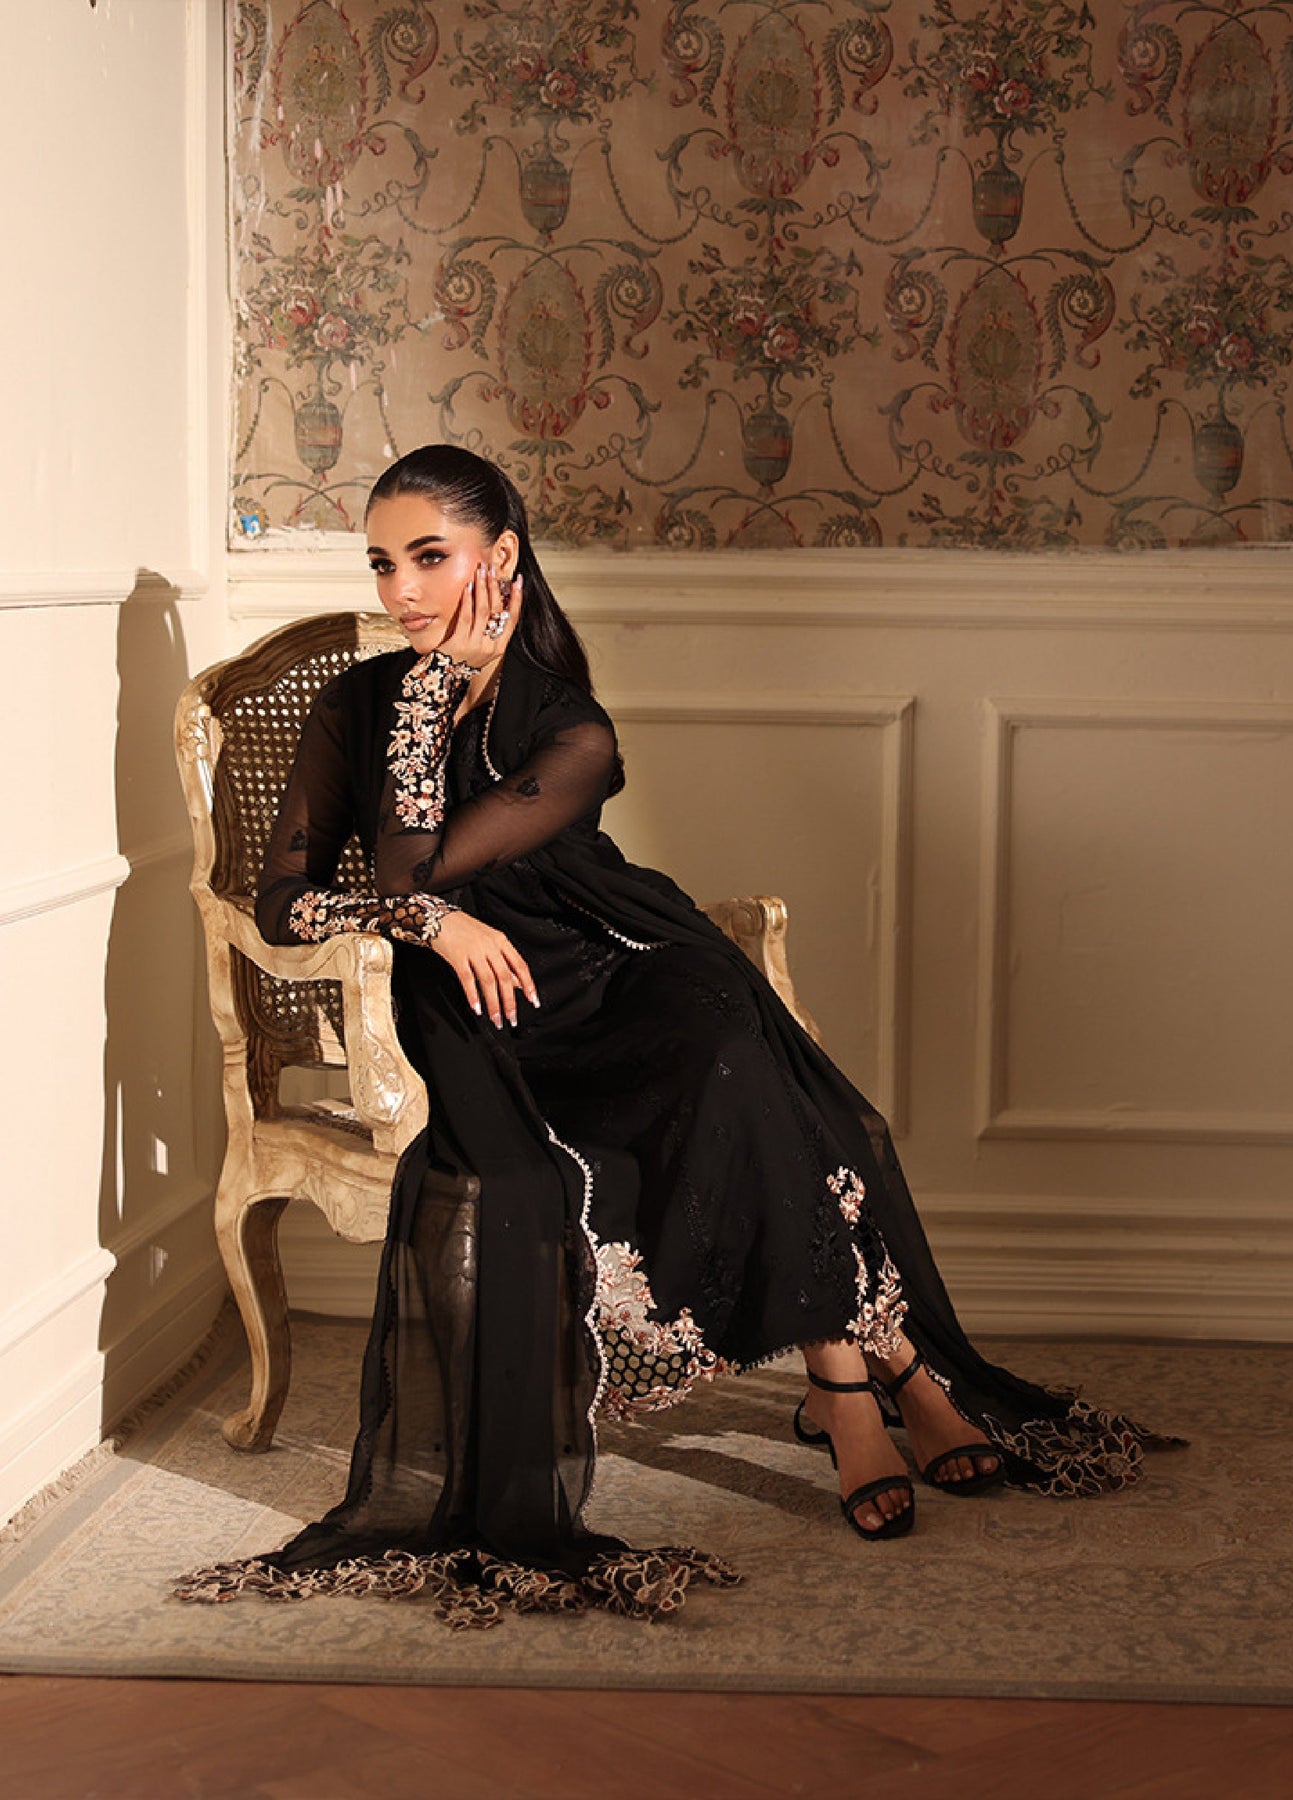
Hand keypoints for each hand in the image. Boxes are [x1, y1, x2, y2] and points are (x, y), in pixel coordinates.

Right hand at [429, 909, 538, 1027]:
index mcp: (500, 941)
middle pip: (505, 977)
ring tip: (496, 1018)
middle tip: (512, 1018)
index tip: (533, 1000)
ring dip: (494, 1003)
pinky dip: (473, 996)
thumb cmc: (463, 929)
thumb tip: (519, 982)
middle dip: (510, 1001)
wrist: (437, 918)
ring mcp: (474, 950)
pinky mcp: (457, 956)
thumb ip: (504, 960)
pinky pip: (467, 979)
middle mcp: (490, 945)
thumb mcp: (489, 940)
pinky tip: (477, 1008)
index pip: (520, 965)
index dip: (528, 984)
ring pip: (489, 981)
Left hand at [439, 564, 521, 670]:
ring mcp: (475, 644)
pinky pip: (466, 616)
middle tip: (493, 569)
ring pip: (483, 611)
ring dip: (482, 588)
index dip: (517, 599)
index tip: (518, 581)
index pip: (513, 619)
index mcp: (499, 647)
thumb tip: (495, 602)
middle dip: (496, 587)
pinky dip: (468, 600)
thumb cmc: (462, 660)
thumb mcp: (482, 649)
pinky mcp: (460, 642)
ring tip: (481, 572)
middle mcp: (490, 646)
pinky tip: (468, 587)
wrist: (444, 677)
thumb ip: (490, 631)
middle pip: (498, 611)